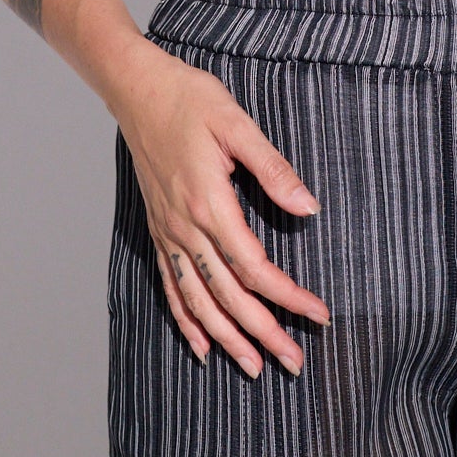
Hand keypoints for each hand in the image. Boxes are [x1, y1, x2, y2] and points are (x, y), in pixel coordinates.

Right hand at [112, 39, 330, 379]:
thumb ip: (273, 168)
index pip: (254, 268)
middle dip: (263, 333)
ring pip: (198, 301)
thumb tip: (308, 208)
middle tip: (295, 363)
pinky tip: (202, 346)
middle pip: (228, 296)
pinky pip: (171, 286)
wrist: (138, 89)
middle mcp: (185, 227)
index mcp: (210, 204)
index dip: (288, 297)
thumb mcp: (237, 123)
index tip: (318, 315)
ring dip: (227, 339)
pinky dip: (186, 321)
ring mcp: (168, 232)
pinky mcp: (159, 229)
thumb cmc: (190, 99)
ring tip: (254, 367)